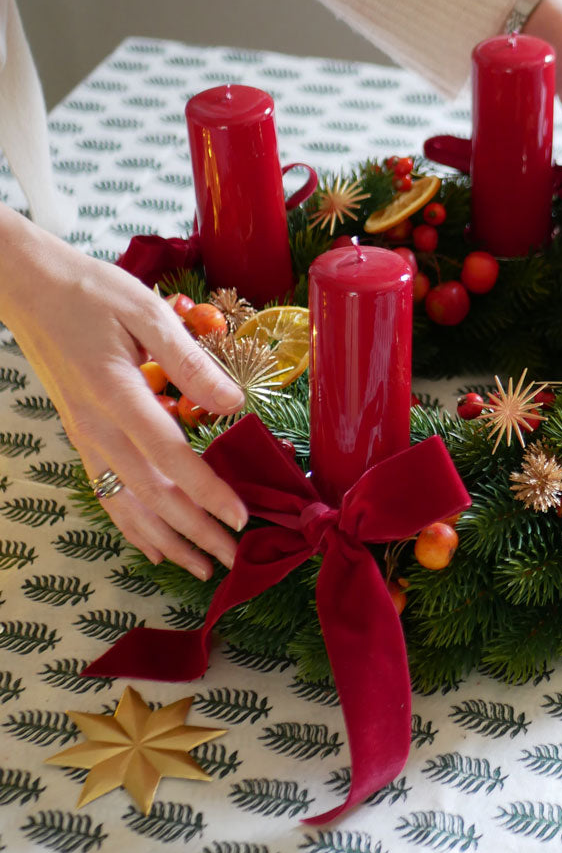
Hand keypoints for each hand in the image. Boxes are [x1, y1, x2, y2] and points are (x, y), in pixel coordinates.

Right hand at [0, 210, 246, 577]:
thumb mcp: (146, 312)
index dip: (208, 492)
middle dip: (195, 531)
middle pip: (152, 495)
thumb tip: (233, 403)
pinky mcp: (81, 435)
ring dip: (167, 539)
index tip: (240, 516)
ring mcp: (86, 436)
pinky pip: (107, 492)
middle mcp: (98, 427)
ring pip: (127, 504)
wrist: (29, 286)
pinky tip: (152, 546)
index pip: (172, 457)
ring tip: (201, 565)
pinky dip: (132, 525)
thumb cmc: (92, 292)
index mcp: (118, 395)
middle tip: (233, 558)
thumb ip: (190, 362)